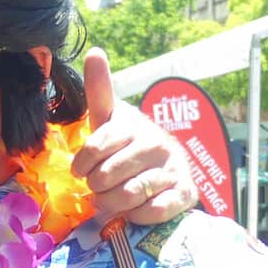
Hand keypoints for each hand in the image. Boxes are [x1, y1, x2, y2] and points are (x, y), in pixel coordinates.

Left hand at [71, 48, 198, 223]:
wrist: (169, 171)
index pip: (94, 147)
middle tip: (99, 188)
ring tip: (110, 201)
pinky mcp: (186, 192)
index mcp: (133, 125)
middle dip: (97, 188)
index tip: (82, 171)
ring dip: (112, 204)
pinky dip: (137, 216)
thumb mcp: (110, 120)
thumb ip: (100, 91)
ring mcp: (173, 167)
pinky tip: (134, 211)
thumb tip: (95, 51)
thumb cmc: (129, 146)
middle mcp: (156, 142)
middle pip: (107, 176)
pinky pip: (154, 211)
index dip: (82, 166)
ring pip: (129, 195)